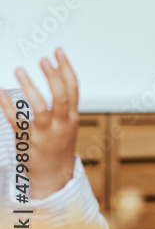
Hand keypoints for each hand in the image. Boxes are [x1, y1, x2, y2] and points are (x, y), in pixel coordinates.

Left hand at [0, 49, 79, 199]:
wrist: (54, 177)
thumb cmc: (59, 147)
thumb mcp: (69, 124)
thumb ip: (64, 104)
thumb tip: (57, 77)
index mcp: (72, 117)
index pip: (73, 88)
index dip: (66, 68)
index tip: (58, 52)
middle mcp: (61, 123)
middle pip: (61, 96)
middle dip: (53, 76)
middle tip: (43, 60)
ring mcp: (44, 133)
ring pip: (39, 107)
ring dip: (29, 87)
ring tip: (19, 70)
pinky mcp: (28, 141)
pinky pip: (16, 121)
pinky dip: (8, 105)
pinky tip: (1, 92)